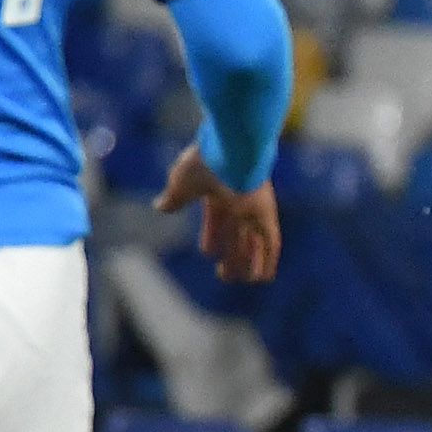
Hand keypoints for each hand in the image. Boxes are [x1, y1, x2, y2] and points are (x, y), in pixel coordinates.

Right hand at [155, 146, 281, 284]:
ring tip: (243, 280)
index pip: (217, 218)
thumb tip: (160, 207)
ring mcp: (254, 208)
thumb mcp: (180, 184)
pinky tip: (263, 277)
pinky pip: (271, 242)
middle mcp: (238, 199)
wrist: (229, 151)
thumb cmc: (203, 164)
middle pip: (238, 232)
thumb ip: (173, 197)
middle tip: (223, 273)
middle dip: (232, 252)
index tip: (208, 251)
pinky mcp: (266, 214)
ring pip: (255, 240)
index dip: (213, 235)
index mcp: (217, 190)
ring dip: (250, 261)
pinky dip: (268, 260)